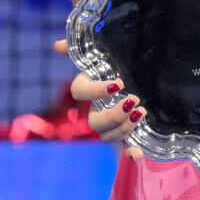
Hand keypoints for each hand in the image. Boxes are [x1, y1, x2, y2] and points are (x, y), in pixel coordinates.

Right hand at [53, 39, 145, 158]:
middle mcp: (96, 108)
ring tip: (141, 113)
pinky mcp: (126, 132)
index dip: (96, 91)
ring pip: (106, 136)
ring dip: (123, 129)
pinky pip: (124, 147)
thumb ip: (83, 48)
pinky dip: (130, 152)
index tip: (119, 83)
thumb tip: (57, 44)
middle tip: (133, 101)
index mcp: (89, 87)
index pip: (80, 92)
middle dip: (113, 116)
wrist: (141, 72)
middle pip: (94, 122)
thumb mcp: (105, 51)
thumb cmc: (118, 60)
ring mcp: (110, 123)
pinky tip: (137, 155)